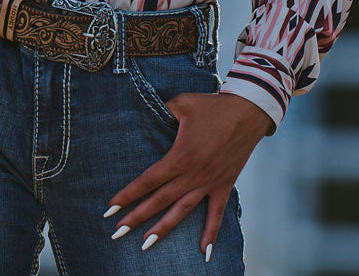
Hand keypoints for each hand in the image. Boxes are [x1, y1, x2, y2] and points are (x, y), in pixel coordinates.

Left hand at [105, 92, 272, 257]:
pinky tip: (204, 253)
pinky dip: (211, 234)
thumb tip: (149, 111)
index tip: (110, 208)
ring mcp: (208, 183)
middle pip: (160, 201)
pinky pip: (216, 214)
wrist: (248, 112)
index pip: (148, 180)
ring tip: (146, 245)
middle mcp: (192, 175)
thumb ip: (163, 110)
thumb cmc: (213, 106)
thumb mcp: (183, 103)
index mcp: (180, 156)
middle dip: (137, 218)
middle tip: (117, 233)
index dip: (128, 194)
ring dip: (163, 229)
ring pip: (182, 212)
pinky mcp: (224, 185)